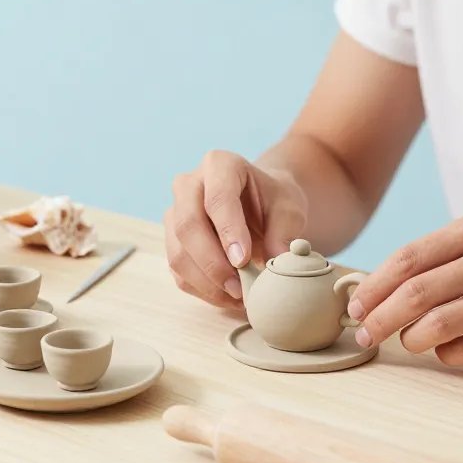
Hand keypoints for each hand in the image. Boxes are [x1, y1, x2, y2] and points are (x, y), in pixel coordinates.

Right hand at [165, 150, 307, 307]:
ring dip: (207, 282)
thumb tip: (275, 261)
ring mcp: (174, 214)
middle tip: (240, 288)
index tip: (244, 260)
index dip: (228, 231)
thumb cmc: (273, 201)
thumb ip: (285, 232)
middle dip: (212, 263)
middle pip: (188, 225)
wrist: (258, 206)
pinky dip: (203, 291)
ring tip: (239, 297)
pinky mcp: (172, 242)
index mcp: (220, 165)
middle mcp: (188, 185)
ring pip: (178, 254)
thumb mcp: (290, 209)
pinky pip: (178, 272)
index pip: (217, 197)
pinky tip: (229, 298)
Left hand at [348, 211, 462, 364]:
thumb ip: (441, 258)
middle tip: (365, 335)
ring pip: (438, 324)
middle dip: (379, 319)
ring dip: (411, 340)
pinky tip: (448, 350)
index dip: (372, 287)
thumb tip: (377, 288)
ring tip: (410, 342)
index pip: (407, 259)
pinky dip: (447, 354)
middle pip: (415, 293)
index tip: (354, 307)